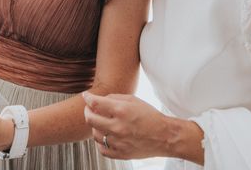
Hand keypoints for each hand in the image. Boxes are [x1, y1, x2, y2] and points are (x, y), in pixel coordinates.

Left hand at [82, 92, 202, 160]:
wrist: (164, 136)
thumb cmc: (149, 116)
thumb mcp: (133, 100)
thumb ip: (114, 98)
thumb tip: (97, 100)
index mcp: (121, 110)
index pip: (95, 103)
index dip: (88, 98)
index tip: (86, 96)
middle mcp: (118, 126)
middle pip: (90, 119)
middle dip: (87, 111)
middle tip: (89, 109)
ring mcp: (118, 142)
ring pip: (94, 134)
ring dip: (94, 126)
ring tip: (100, 122)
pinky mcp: (121, 154)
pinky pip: (102, 148)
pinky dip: (100, 142)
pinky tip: (105, 135)